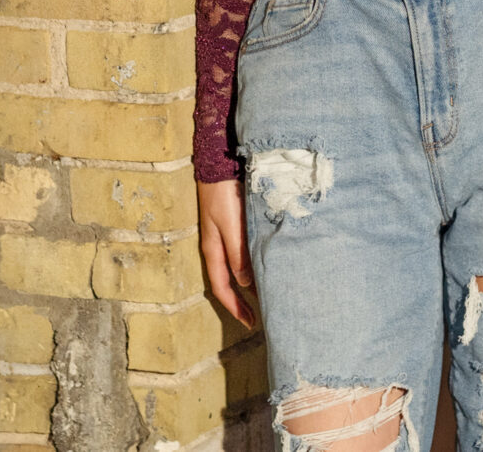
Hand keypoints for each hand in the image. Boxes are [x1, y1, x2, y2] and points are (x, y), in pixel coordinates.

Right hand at [196, 176, 254, 326]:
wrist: (220, 160)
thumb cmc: (223, 192)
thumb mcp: (230, 224)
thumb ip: (238, 252)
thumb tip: (246, 283)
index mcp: (213, 249)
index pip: (222, 287)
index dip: (235, 307)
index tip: (251, 323)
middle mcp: (218, 244)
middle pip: (230, 280)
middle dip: (243, 300)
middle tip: (262, 314)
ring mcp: (226, 233)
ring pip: (239, 266)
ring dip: (251, 282)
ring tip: (269, 293)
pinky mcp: (236, 222)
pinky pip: (244, 251)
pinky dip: (254, 263)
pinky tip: (267, 262)